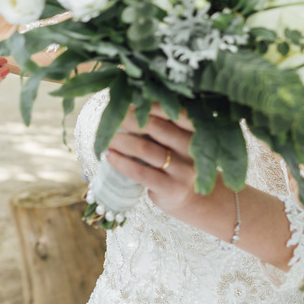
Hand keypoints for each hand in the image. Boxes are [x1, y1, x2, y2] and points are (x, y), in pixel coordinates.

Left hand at [103, 108, 231, 235]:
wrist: (197, 200)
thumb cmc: (181, 165)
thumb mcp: (181, 145)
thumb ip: (166, 129)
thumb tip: (130, 108)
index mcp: (196, 133)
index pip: (176, 113)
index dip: (152, 106)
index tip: (130, 103)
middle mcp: (191, 149)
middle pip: (156, 127)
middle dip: (129, 120)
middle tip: (111, 118)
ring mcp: (182, 170)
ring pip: (144, 148)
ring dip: (120, 141)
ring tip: (106, 137)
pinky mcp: (170, 188)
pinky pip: (140, 171)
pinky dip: (121, 162)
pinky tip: (109, 156)